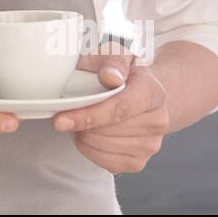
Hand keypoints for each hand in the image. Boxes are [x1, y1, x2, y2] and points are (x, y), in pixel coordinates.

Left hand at [50, 41, 168, 173]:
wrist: (141, 92)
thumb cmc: (122, 72)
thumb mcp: (114, 54)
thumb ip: (110, 60)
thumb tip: (110, 76)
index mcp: (153, 92)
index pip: (118, 110)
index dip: (87, 116)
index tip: (60, 120)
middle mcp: (157, 121)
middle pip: (106, 131)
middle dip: (81, 122)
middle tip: (73, 108)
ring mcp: (151, 144)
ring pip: (102, 147)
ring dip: (83, 134)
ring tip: (86, 118)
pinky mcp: (139, 161)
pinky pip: (105, 162)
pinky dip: (89, 149)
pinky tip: (90, 133)